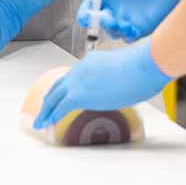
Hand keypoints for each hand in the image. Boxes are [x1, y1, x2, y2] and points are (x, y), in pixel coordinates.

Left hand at [33, 40, 171, 127]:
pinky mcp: (80, 94)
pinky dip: (50, 115)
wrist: (144, 65)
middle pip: (59, 84)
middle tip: (44, 108)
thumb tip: (121, 88)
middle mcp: (81, 68)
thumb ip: (116, 78)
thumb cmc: (145, 67)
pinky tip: (46, 123)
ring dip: (47, 109)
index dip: (64, 88)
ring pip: (55, 95)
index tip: (61, 96)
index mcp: (91, 61)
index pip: (73, 76)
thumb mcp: (126, 69)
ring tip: (40, 120)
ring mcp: (79, 80)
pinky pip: (60, 106)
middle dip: (50, 98)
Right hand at [85, 0, 185, 41]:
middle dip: (99, 23)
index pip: (88, 10)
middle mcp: (112, 10)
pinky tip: (130, 28)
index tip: (85, 16)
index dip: (84, 15)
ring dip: (113, 30)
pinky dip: (128, 35)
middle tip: (103, 18)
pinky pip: (131, 37)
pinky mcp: (142, 27)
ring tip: (118, 23)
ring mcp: (126, 20)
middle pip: (99, 24)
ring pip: (114, 33)